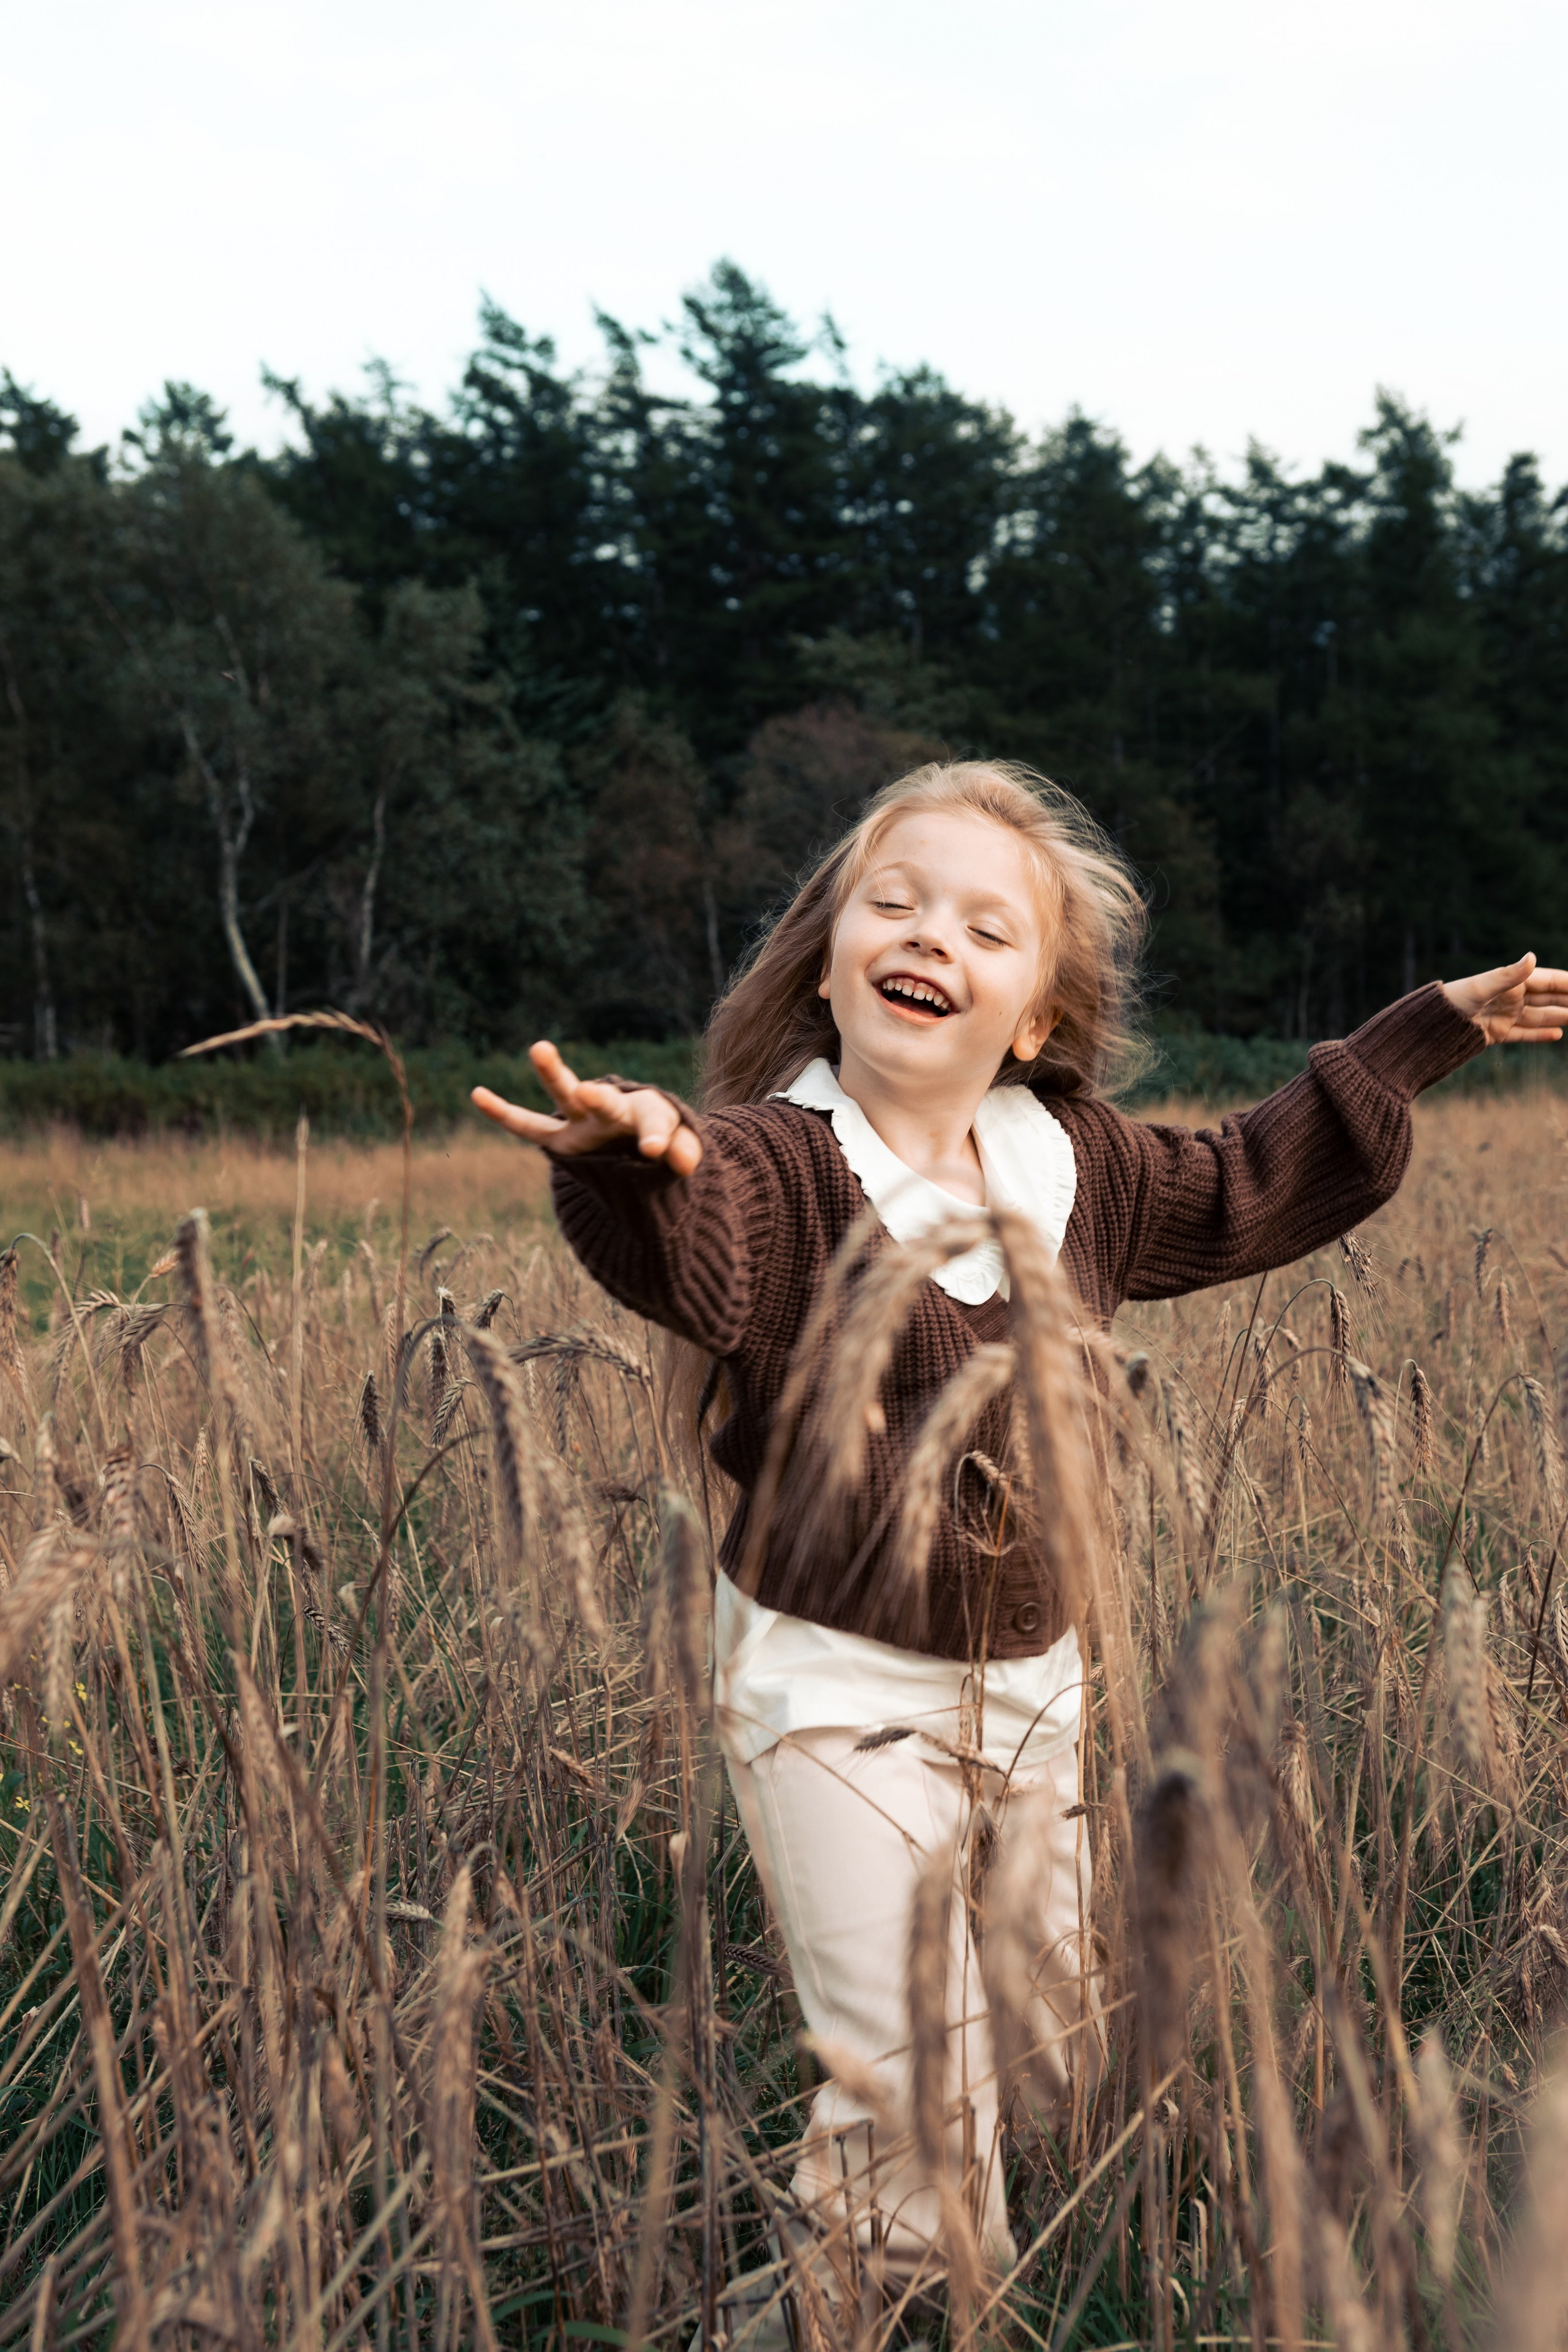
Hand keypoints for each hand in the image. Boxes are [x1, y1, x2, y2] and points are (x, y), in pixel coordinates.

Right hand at [471, 1042, 702, 1174]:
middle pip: (606, 1100)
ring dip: (553, 1073)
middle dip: (598, 1098)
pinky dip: (503, 1113)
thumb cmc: (662, 1140)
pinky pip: (528, 1127)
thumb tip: (687, 1165)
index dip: (656, 1136)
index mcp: (647, 1113)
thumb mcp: (679, 1149)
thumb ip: (685, 1152)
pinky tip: (477, 1094)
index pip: (653, 1122)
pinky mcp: (560, 1138)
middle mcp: (611, 1110)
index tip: (654, 1151)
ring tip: (540, 1048)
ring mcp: (582, 1120)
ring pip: (565, 1096)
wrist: (640, 1144)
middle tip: (588, 1091)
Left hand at [1442, 953, 1567, 1045]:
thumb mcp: (1481, 987)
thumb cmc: (1453, 1001)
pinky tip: (1558, 1034)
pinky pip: (1524, 1034)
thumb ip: (1508, 975)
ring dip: (1559, 1016)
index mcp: (1509, 983)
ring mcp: (1505, 1016)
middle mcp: (1510, 998)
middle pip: (1547, 999)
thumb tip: (1532, 957)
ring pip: (1539, 1016)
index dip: (1566, 983)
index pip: (1546, 981)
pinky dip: (1541, 1034)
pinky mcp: (1498, 1034)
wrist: (1430, 1027)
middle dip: (1567, 1000)